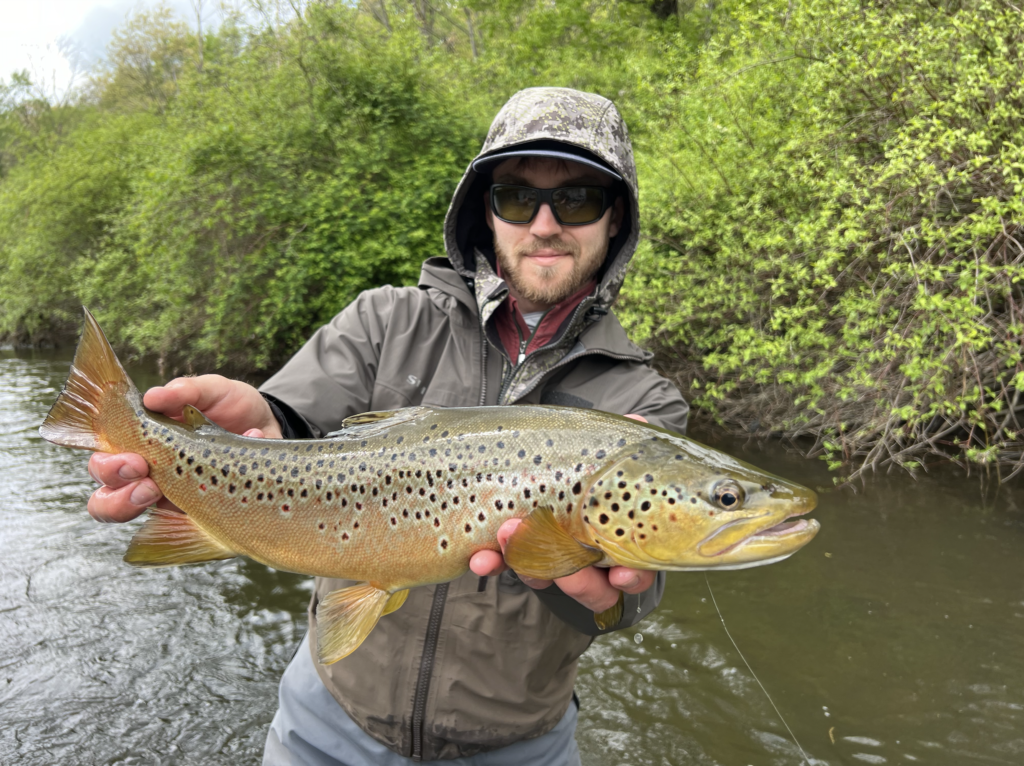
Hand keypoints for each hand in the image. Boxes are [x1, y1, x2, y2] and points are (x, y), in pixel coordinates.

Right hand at [86, 376, 279, 522]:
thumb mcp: (214, 390)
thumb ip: (187, 389)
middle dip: (116, 492)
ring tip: (156, 493)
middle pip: (106, 495)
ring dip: (131, 508)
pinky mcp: (200, 512)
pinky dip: (202, 508)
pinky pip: (183, 526)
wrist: (271, 426)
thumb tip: (153, 397)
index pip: (105, 461)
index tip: (133, 461)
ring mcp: (172, 496)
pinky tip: (233, 481)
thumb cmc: (232, 407)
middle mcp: (149, 474)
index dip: (107, 467)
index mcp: (144, 443)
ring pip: (129, 515)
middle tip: (146, 479)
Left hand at [468, 413, 653, 611]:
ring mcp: (550, 563)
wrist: (541, 468)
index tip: (620, 574)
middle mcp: (588, 565)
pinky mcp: (516, 556)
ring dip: (525, 563)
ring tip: (507, 535)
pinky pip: (505, 567)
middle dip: (572, 578)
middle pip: (589, 588)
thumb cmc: (589, 467)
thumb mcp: (606, 455)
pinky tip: (479, 558)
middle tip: (555, 560)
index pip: (634, 573)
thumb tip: (637, 421)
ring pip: (544, 578)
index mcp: (620, 544)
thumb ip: (620, 444)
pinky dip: (493, 564)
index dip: (631, 577)